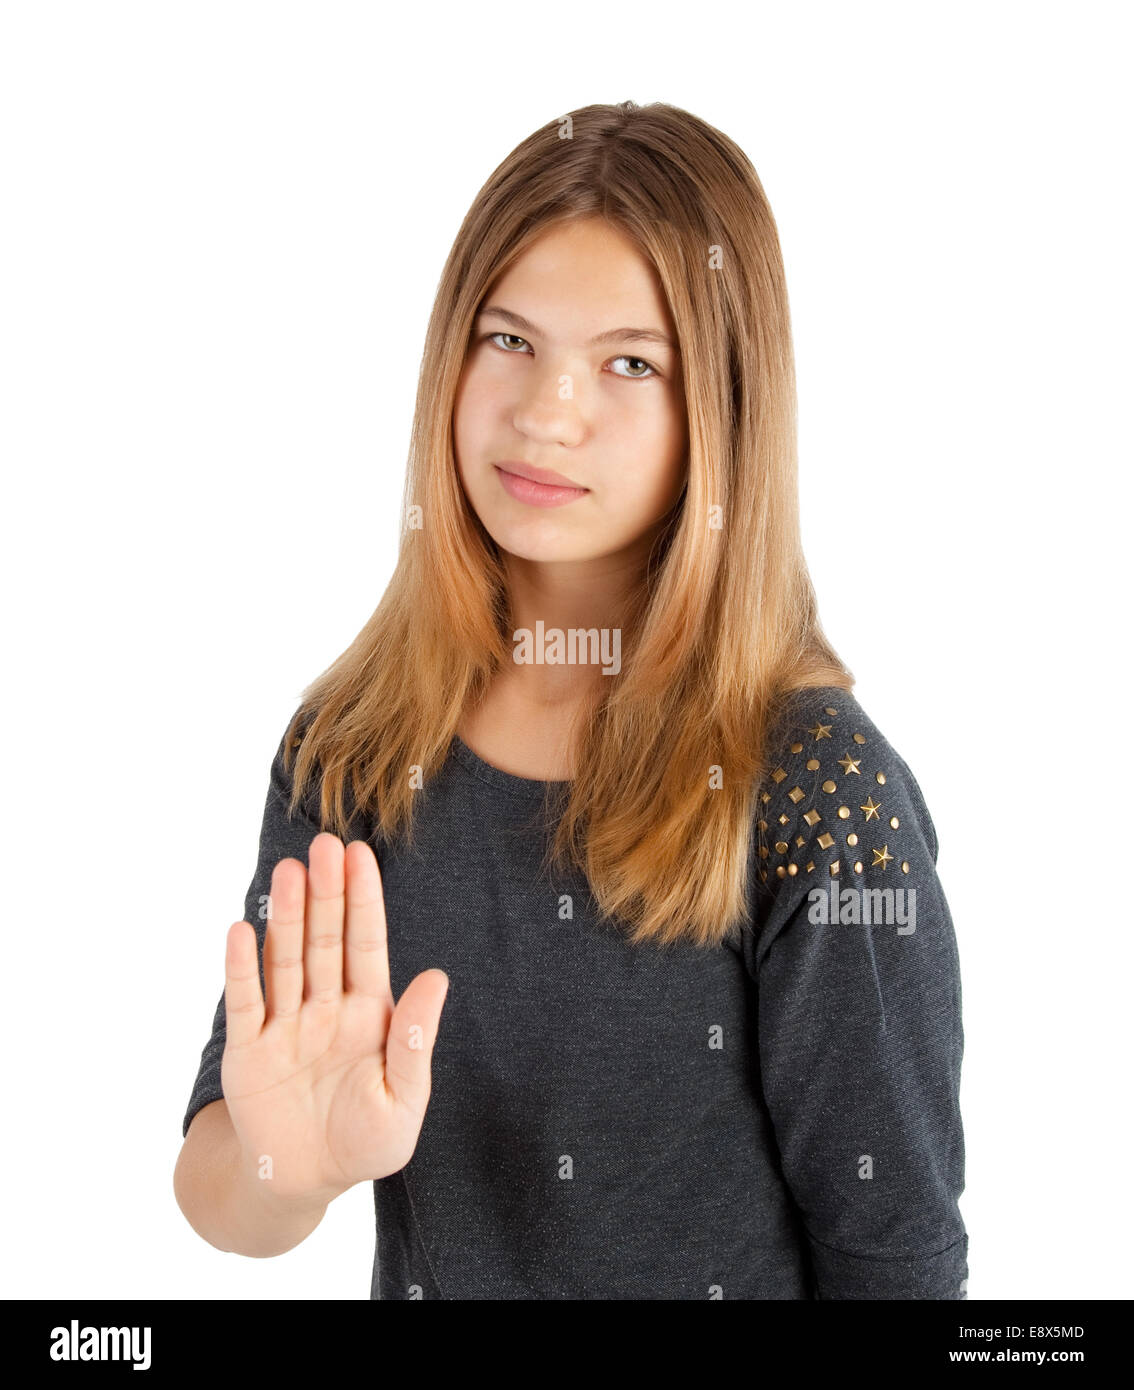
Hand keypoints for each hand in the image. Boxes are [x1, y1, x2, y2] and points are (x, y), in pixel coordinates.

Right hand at [220, 833, 448, 1206]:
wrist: (304, 1183)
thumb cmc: (364, 1141)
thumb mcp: (404, 1100)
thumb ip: (414, 1040)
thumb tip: (436, 977)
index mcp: (368, 1013)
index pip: (366, 945)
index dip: (364, 900)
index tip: (362, 854)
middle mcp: (324, 1007)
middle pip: (325, 941)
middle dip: (326, 893)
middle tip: (325, 843)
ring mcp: (284, 1025)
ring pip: (285, 960)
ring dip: (287, 917)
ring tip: (290, 871)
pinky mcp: (247, 1051)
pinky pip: (244, 1003)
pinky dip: (241, 969)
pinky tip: (240, 930)